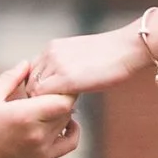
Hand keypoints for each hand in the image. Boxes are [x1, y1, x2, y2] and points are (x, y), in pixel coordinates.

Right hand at [0, 60, 80, 157]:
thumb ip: (10, 78)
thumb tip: (27, 64)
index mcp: (25, 115)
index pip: (63, 99)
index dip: (64, 87)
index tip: (55, 79)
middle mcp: (38, 133)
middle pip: (67, 109)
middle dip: (61, 95)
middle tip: (50, 87)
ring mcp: (42, 147)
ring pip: (68, 122)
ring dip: (63, 110)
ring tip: (49, 102)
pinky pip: (70, 144)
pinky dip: (72, 131)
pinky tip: (64, 122)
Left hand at [27, 27, 151, 99]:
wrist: (128, 48)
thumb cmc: (112, 55)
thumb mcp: (81, 56)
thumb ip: (66, 67)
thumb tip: (62, 86)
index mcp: (52, 47)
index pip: (31, 72)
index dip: (38, 89)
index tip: (50, 101)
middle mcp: (50, 53)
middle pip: (29, 82)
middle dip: (38, 99)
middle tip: (54, 110)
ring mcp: (56, 65)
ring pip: (35, 91)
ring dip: (46, 104)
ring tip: (63, 111)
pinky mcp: (66, 78)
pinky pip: (46, 97)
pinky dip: (53, 107)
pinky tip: (70, 110)